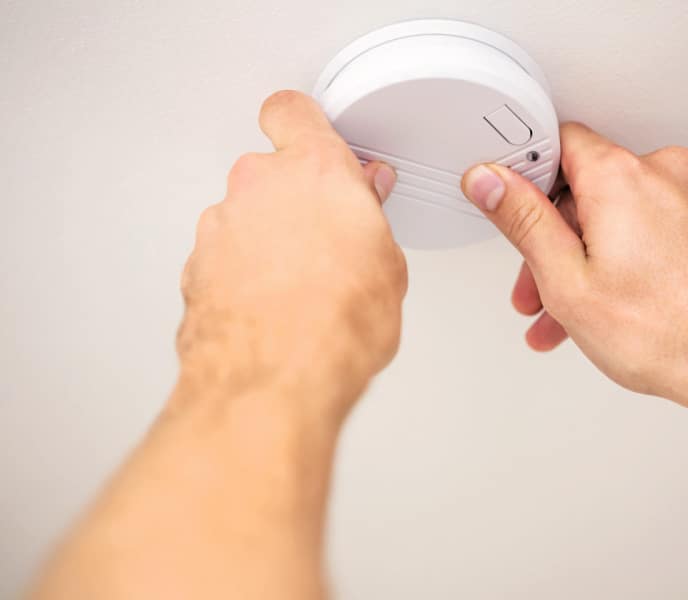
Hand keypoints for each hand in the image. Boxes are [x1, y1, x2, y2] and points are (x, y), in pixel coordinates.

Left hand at [177, 91, 406, 418]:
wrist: (273, 383)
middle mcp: (257, 187)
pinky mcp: (195, 267)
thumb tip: (365, 205)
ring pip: (245, 217)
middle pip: (270, 173)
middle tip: (324, 236)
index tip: (312, 137)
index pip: (293, 111)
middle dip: (294, 200)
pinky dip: (243, 273)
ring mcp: (219, 227)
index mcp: (314, 171)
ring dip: (266, 240)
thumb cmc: (333, 327)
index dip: (302, 123)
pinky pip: (224, 256)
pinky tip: (272, 306)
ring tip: (300, 286)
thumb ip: (370, 218)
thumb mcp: (387, 266)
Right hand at [461, 123, 687, 527]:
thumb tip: (490, 181)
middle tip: (543, 290)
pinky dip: (642, 258)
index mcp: (621, 177)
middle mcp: (667, 173)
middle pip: (592, 190)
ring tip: (583, 316)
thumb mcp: (570, 283)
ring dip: (598, 259)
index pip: (558, 143)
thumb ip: (524, 222)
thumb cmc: (675, 333)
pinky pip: (667, 229)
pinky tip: (632, 304)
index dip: (527, 179)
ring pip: (629, 216)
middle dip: (560, 241)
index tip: (515, 208)